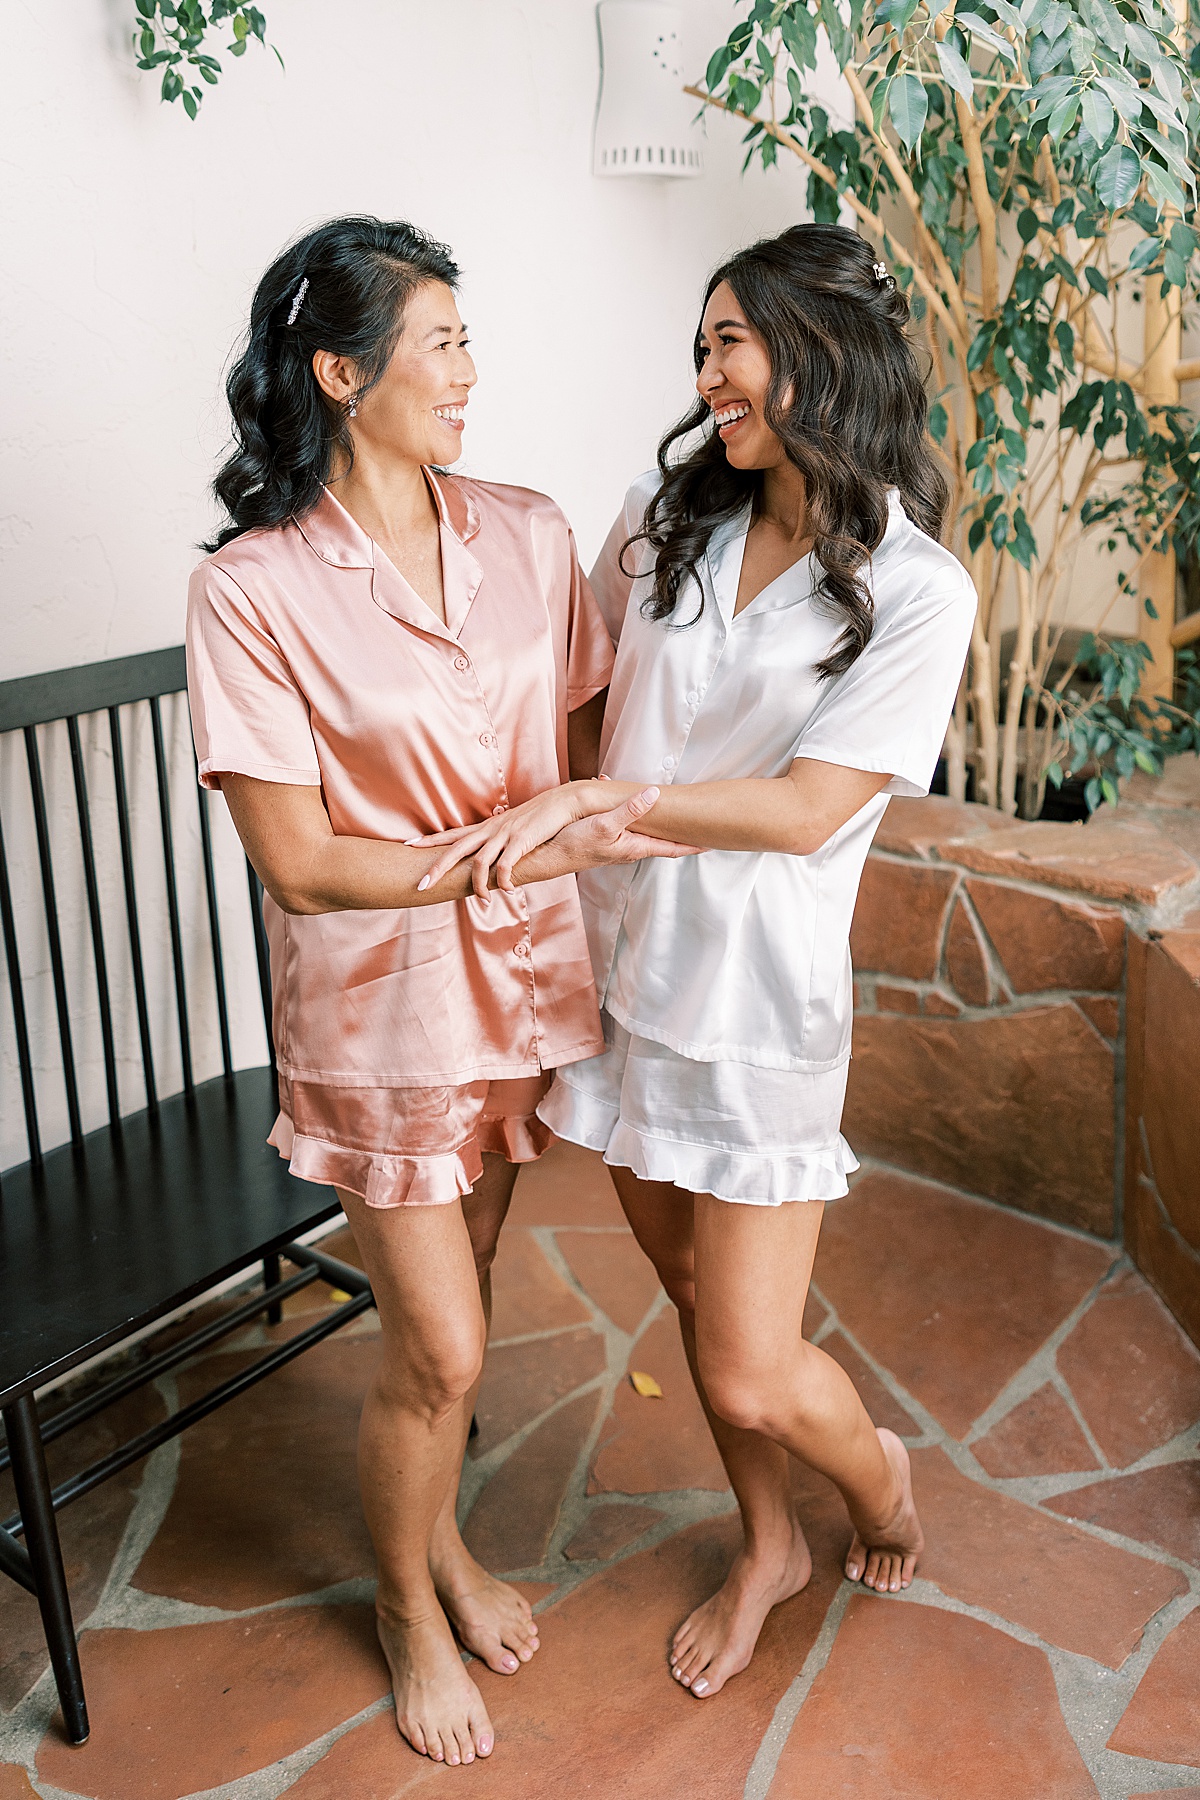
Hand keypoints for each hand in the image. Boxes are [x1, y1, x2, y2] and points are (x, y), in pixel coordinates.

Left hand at [413, 781, 612, 898]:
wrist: (563, 802)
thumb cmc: (541, 817)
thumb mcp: (515, 828)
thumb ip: (502, 841)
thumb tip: (494, 857)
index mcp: (488, 827)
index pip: (453, 834)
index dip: (430, 840)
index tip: (408, 845)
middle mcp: (491, 830)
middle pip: (456, 849)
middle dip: (437, 868)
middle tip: (421, 885)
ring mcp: (505, 835)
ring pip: (479, 862)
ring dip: (478, 886)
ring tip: (482, 901)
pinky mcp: (521, 841)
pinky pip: (505, 866)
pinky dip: (504, 881)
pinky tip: (510, 891)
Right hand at [539, 788, 700, 876]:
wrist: (546, 857)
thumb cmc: (574, 844)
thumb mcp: (604, 825)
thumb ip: (631, 810)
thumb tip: (655, 795)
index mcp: (635, 847)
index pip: (673, 848)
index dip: (693, 845)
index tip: (712, 842)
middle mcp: (629, 849)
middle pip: (662, 840)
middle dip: (678, 829)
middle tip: (696, 821)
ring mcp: (617, 846)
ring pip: (643, 830)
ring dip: (652, 816)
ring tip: (661, 801)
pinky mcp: (604, 841)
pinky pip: (625, 824)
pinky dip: (629, 811)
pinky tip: (617, 797)